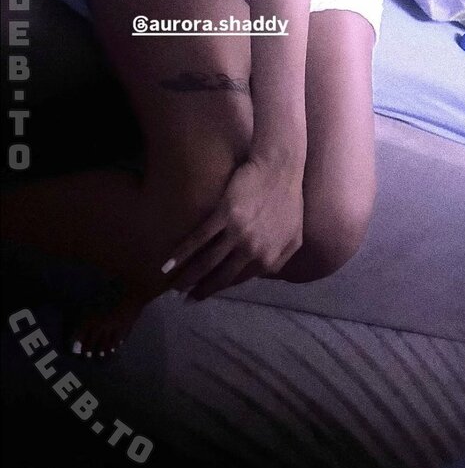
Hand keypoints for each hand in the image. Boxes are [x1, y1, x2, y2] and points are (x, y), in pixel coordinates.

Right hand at [162, 154, 303, 299]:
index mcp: (269, 259)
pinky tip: (168, 265)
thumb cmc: (289, 199)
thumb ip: (281, 259)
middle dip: (201, 290)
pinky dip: (182, 254)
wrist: (280, 168)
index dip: (221, 286)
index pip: (239, 279)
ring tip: (174, 286)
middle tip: (186, 299)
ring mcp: (237, 233)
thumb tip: (264, 273)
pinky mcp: (224, 214)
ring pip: (207, 261)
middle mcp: (252, 251)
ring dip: (188, 277)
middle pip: (221, 276)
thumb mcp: (294, 236)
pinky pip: (199, 239)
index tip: (206, 292)